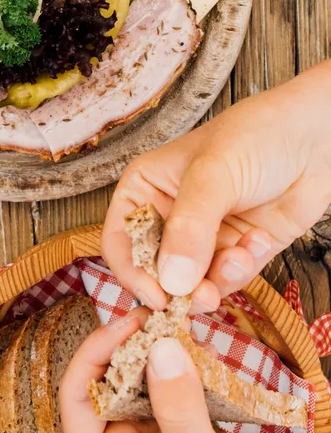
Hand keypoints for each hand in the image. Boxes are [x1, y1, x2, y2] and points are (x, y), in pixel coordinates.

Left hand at [59, 312, 277, 432]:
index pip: (76, 398)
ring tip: (174, 319)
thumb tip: (162, 349)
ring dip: (157, 347)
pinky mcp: (179, 422)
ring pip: (141, 376)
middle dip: (130, 343)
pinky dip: (182, 360)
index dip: (94, 355)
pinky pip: (171, 383)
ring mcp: (150, 432)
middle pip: (108, 379)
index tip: (128, 326)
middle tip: (154, 314)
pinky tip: (196, 340)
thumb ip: (178, 410)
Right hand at [102, 61, 330, 311]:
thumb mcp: (214, 175)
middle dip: (180, 287)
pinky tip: (258, 241)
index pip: (121, 240)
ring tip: (240, 258)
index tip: (158, 296)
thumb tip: (171, 281)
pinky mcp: (237, 249)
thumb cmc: (255, 136)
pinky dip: (243, 270)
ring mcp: (204, 235)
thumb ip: (190, 228)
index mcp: (146, 187)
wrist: (314, 136)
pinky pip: (228, 279)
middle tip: (204, 296)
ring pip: (193, 282)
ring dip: (217, 279)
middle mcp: (169, 214)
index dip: (133, 271)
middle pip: (155, 270)